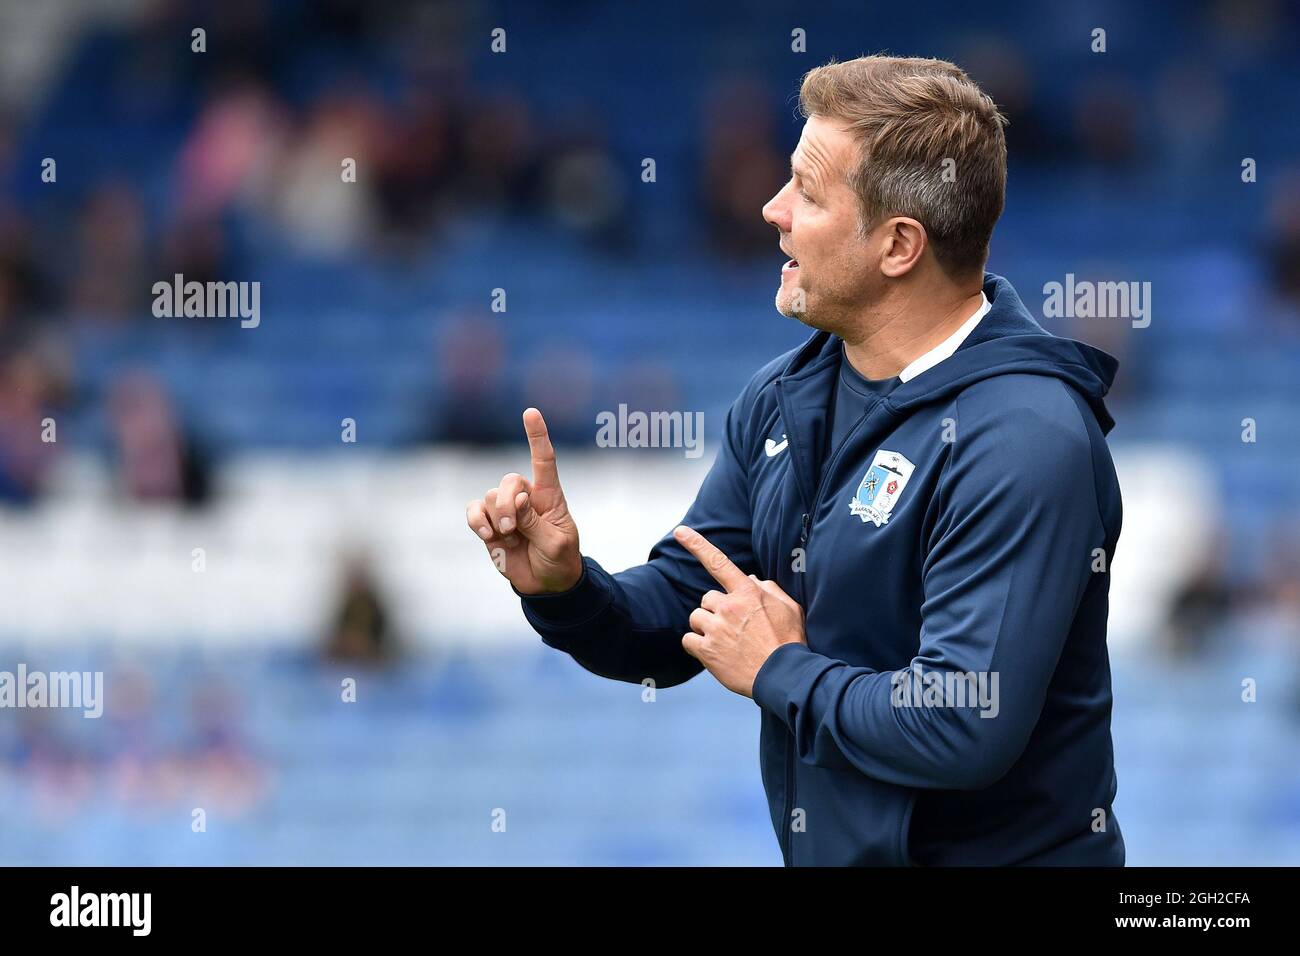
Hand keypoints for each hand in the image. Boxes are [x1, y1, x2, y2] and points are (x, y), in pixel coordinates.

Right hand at [466, 408, 582, 593]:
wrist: (547, 584)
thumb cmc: (559, 559)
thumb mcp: (556, 544)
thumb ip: (535, 523)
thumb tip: (517, 501)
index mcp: (550, 496)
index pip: (544, 460)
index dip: (537, 436)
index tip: (530, 412)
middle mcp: (526, 497)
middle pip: (509, 480)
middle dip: (507, 503)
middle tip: (515, 529)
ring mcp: (506, 510)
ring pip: (490, 496)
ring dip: (497, 518)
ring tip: (509, 537)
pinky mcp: (489, 524)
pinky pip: (474, 510)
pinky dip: (476, 520)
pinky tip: (486, 534)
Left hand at [674, 525, 805, 697]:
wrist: (784, 675)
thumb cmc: (790, 641)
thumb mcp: (789, 607)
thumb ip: (769, 588)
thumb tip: (752, 579)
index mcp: (747, 592)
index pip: (718, 562)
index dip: (697, 544)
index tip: (680, 532)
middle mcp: (728, 606)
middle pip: (707, 598)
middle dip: (715, 610)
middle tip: (733, 627)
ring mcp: (716, 628)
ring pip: (696, 618)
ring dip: (706, 627)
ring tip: (726, 642)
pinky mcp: (707, 650)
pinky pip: (688, 640)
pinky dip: (697, 645)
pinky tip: (714, 653)